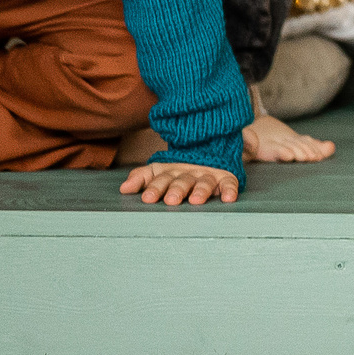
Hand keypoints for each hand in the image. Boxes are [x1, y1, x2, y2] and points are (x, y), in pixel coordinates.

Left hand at [119, 160, 239, 205]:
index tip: (147, 199)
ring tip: (196, 200)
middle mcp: (189, 173)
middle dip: (177, 190)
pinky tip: (228, 198)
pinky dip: (230, 190)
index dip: (155, 188)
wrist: (209, 153)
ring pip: (204, 182)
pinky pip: (229, 183)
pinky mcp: (225, 178)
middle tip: (172, 200)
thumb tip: (123, 188)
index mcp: (171, 173)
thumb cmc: (178, 172)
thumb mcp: (159, 172)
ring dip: (200, 190)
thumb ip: (141, 178)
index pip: (161, 179)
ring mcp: (208, 175)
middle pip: (182, 181)